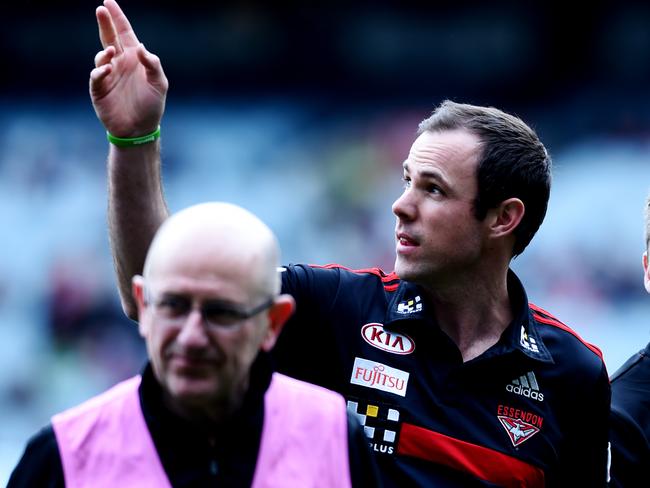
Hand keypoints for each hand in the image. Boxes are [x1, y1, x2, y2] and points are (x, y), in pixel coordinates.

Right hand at [90, 0, 167, 137]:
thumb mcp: (160, 84)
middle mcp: (119, 63)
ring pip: (101, 56)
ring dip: (105, 51)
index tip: (109, 2)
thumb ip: (153, 65)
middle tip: (101, 10)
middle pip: (109, 38)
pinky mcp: (99, 89)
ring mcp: (108, 75)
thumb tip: (142, 48)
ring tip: (111, 51)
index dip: (118, 18)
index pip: (125, 33)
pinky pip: (96, 75)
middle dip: (104, 23)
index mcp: (134, 59)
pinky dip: (100, 71)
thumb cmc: (152, 106)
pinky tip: (108, 69)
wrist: (140, 129)